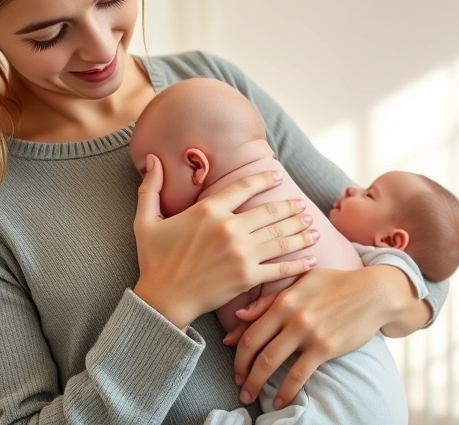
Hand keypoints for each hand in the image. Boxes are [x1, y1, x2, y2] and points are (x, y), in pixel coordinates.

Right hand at [133, 155, 319, 328]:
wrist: (162, 299)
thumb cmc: (154, 260)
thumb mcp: (145, 221)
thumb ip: (150, 188)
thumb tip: (151, 160)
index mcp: (208, 210)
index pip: (245, 186)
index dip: (265, 179)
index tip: (278, 176)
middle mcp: (229, 228)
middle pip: (270, 211)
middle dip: (291, 207)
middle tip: (303, 205)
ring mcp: (241, 253)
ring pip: (280, 236)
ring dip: (300, 230)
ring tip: (313, 226)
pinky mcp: (248, 277)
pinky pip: (280, 268)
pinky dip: (299, 263)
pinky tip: (312, 258)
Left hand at [228, 266, 398, 408]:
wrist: (374, 292)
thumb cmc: (336, 284)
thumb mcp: (301, 281)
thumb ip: (268, 298)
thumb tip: (239, 315)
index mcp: (283, 299)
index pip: (250, 330)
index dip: (237, 352)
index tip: (235, 366)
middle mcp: (291, 316)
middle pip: (256, 349)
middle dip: (242, 372)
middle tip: (239, 386)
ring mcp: (308, 332)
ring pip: (272, 363)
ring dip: (256, 384)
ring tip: (249, 396)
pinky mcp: (325, 347)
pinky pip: (299, 375)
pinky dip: (285, 391)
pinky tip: (279, 401)